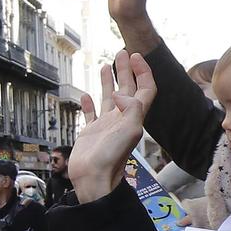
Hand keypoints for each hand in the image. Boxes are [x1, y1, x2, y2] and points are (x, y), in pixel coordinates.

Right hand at [70, 50, 157, 202]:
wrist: (94, 177)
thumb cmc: (113, 157)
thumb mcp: (130, 130)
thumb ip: (131, 107)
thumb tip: (120, 94)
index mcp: (134, 116)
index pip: (145, 88)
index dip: (143, 71)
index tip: (135, 56)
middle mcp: (122, 118)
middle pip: (127, 88)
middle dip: (126, 70)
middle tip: (121, 53)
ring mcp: (106, 125)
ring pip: (109, 97)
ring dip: (109, 81)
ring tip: (104, 66)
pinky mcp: (91, 132)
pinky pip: (91, 113)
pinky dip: (89, 102)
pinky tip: (86, 94)